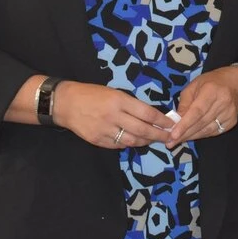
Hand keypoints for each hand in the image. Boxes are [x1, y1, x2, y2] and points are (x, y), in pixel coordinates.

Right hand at [55, 81, 175, 148]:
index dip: (161, 121)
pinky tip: (134, 141)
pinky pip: (118, 145)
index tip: (171, 124)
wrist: (66, 103)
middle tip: (169, 138)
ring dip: (145, 142)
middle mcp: (114, 116)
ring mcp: (105, 130)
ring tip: (152, 140)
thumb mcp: (114, 93)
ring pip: (132, 141)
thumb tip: (150, 116)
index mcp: (119, 100)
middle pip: (142, 130)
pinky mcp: (97, 140)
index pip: (147, 113)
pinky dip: (128, 144)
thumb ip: (130, 105)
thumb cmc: (93, 94)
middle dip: (158, 135)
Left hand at [168, 66, 237, 146]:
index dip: (185, 124)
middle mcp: (223, 102)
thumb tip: (176, 120)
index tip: (173, 134)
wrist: (234, 84)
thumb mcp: (193, 86)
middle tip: (170, 142)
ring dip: (191, 137)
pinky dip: (200, 135)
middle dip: (184, 134)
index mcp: (211, 90)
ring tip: (177, 141)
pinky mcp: (231, 122)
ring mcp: (229, 113)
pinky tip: (191, 136)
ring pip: (206, 130)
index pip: (197, 111)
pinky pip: (213, 132)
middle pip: (201, 123)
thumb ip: (184, 103)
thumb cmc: (210, 83)